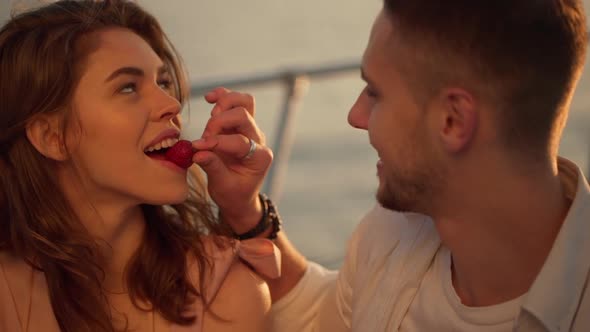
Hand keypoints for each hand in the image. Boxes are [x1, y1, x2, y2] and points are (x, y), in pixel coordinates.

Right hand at [192, 87, 272, 232]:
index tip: (198, 148)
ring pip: (244, 102)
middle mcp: (259, 140)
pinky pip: (236, 102)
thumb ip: (212, 167)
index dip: (217, 142)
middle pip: (243, 115)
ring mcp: (250, 130)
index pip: (240, 142)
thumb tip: (197, 151)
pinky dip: (222, 96)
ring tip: (210, 120)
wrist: (238, 195)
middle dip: (219, 123)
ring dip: (223, 105)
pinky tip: (209, 98)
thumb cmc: (233, 193)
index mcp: (260, 157)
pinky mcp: (239, 124)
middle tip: (205, 138)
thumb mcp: (222, 186)